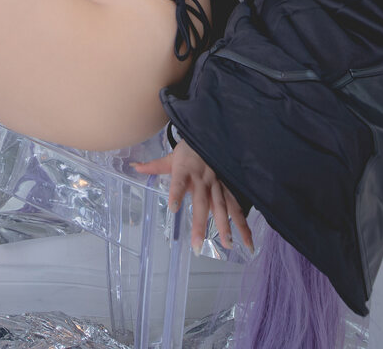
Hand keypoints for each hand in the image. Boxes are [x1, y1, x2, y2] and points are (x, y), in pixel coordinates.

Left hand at [130, 135, 253, 252]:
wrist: (211, 137)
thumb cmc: (189, 151)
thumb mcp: (171, 157)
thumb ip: (154, 166)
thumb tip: (134, 167)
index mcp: (186, 171)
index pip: (179, 182)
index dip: (177, 193)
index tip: (173, 208)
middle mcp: (203, 179)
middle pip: (202, 203)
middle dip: (200, 224)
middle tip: (197, 245)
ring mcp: (217, 184)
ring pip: (223, 206)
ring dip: (227, 226)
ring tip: (228, 245)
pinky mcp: (228, 188)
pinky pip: (236, 206)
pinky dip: (243, 223)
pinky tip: (248, 240)